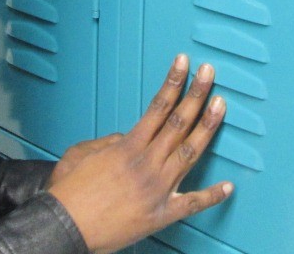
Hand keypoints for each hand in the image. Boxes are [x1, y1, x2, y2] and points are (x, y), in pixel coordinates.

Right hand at [47, 55, 231, 253]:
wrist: (65, 228)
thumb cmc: (69, 194)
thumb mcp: (80, 154)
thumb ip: (108, 142)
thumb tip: (127, 139)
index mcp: (128, 148)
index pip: (158, 106)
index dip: (173, 82)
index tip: (184, 64)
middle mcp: (147, 164)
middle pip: (179, 122)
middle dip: (197, 94)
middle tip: (209, 74)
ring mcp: (158, 189)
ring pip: (190, 152)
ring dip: (208, 127)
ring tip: (220, 106)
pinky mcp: (162, 214)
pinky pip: (192, 203)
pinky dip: (212, 196)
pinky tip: (228, 186)